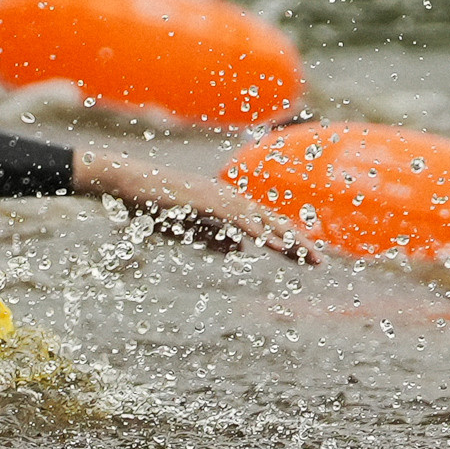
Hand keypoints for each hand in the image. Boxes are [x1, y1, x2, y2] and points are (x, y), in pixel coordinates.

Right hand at [73, 148, 320, 263]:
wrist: (128, 185)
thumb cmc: (153, 205)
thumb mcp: (188, 229)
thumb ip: (214, 238)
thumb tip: (240, 249)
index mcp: (226, 205)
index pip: (265, 225)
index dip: (288, 241)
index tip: (307, 258)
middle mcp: (229, 198)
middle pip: (272, 222)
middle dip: (298, 243)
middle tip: (321, 262)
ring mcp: (220, 198)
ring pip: (263, 221)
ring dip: (287, 240)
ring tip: (308, 257)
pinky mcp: (208, 201)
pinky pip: (240, 220)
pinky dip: (260, 232)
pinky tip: (275, 245)